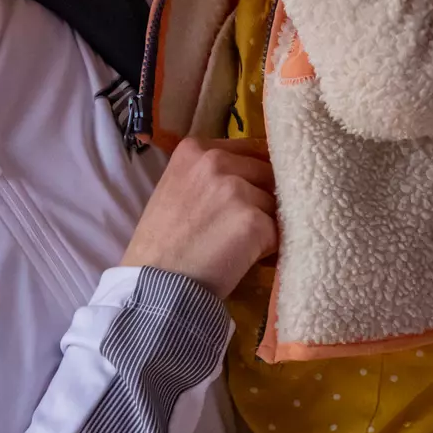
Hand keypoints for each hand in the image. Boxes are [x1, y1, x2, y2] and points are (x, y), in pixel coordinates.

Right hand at [121, 137, 276, 297]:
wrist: (154, 283)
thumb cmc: (160, 242)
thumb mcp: (176, 188)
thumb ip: (210, 175)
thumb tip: (252, 177)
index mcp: (196, 149)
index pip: (250, 150)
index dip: (254, 176)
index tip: (247, 196)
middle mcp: (217, 161)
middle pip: (267, 174)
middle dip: (263, 199)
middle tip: (239, 228)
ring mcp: (236, 190)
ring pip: (275, 204)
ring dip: (266, 224)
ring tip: (239, 246)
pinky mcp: (253, 221)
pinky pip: (278, 232)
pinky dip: (268, 248)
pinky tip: (245, 259)